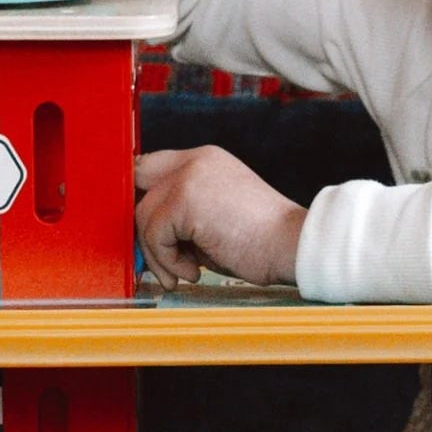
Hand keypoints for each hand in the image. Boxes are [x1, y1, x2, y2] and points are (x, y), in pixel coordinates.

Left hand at [134, 147, 306, 288]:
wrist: (291, 245)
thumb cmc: (262, 242)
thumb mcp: (216, 217)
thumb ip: (184, 215)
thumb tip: (151, 234)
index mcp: (206, 160)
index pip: (153, 166)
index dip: (145, 198)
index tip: (149, 232)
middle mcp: (196, 161)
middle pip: (140, 182)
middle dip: (143, 222)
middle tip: (158, 255)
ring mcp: (189, 177)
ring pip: (144, 215)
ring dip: (159, 253)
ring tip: (187, 270)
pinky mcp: (185, 199)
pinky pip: (154, 234)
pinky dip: (168, 261)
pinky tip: (195, 270)